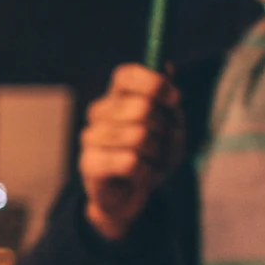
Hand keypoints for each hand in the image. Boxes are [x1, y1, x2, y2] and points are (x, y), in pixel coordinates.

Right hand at [78, 65, 182, 240]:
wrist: (130, 198)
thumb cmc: (151, 158)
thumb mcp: (171, 129)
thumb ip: (169, 102)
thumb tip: (168, 66)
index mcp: (117, 97)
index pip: (126, 76)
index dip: (152, 83)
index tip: (175, 98)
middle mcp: (99, 113)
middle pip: (141, 107)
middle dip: (163, 129)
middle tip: (160, 143)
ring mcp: (91, 138)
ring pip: (139, 137)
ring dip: (155, 154)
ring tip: (149, 162)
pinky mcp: (89, 164)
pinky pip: (130, 162)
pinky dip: (145, 173)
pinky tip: (138, 177)